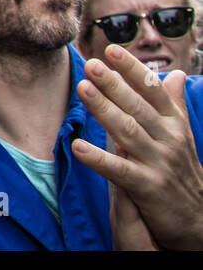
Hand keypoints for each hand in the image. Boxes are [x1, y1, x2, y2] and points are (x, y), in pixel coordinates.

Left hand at [72, 44, 202, 249]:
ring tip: (82, 89)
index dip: (133, 70)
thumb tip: (174, 73)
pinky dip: (99, 159)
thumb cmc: (181, 169)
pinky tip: (77, 147)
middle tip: (92, 65)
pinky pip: (120, 170)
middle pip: (138, 107)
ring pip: (127, 132)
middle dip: (114, 85)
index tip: (112, 50)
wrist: (198, 218)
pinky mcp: (148, 187)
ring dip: (104, 110)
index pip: (154, 90)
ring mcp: (158, 163)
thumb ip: (173, 104)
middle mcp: (168, 140)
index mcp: (174, 124)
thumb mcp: (182, 134)